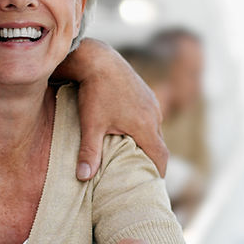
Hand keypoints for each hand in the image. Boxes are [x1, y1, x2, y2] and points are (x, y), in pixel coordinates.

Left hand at [55, 38, 168, 179]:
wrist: (98, 59)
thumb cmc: (95, 93)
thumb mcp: (91, 125)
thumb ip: (89, 153)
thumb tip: (83, 178)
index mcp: (145, 126)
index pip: (160, 156)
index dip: (159, 172)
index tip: (153, 183)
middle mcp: (154, 114)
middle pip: (159, 144)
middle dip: (153, 159)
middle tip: (143, 174)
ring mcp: (152, 102)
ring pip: (155, 129)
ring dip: (149, 142)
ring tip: (136, 154)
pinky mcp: (146, 93)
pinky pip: (151, 116)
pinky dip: (145, 127)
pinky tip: (131, 130)